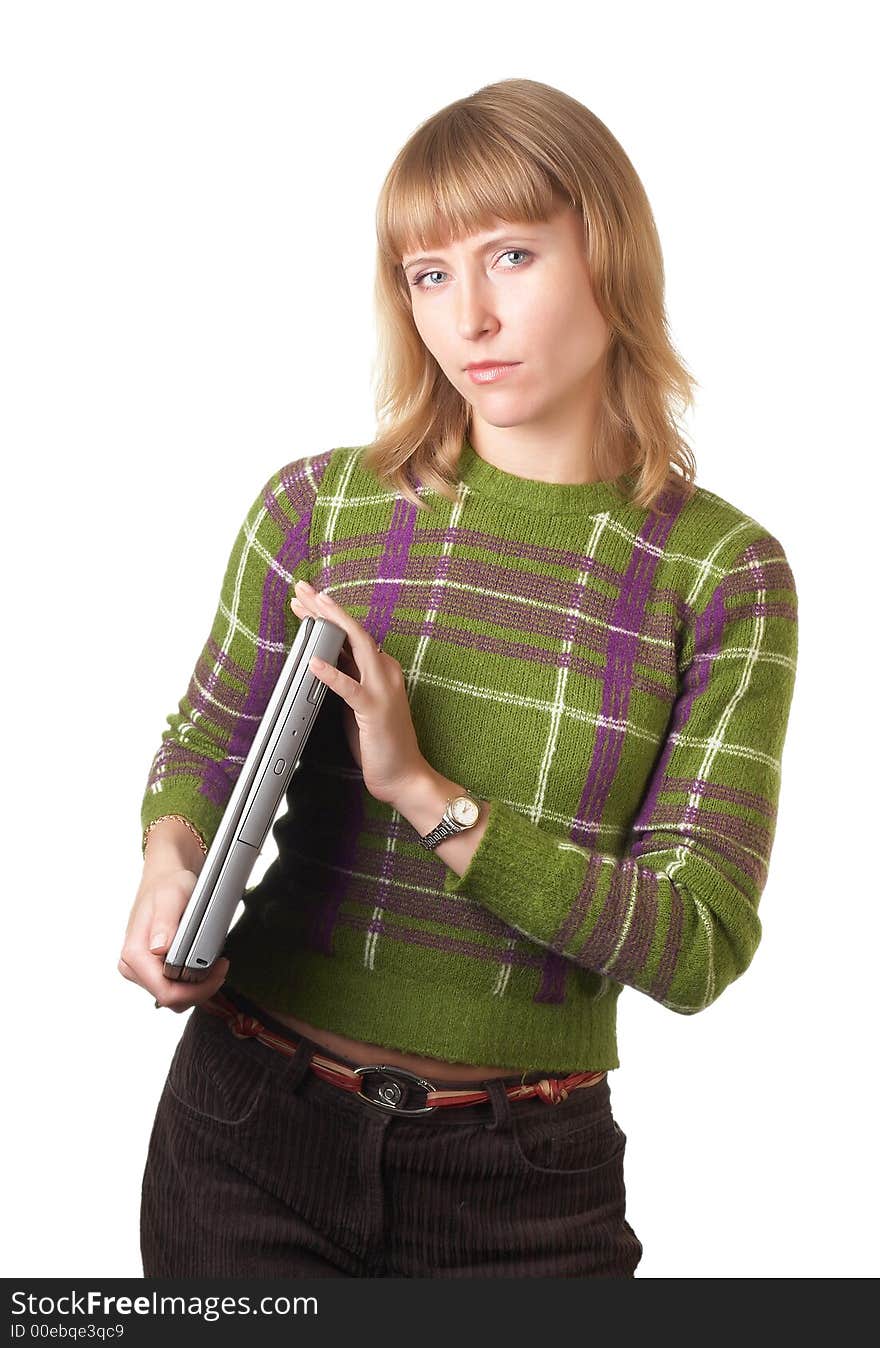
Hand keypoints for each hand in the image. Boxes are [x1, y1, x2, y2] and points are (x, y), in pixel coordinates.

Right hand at [118, 870, 229, 1010]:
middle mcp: (133, 966)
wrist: (165, 879)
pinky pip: (173, 987)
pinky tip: (204, 964)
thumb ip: (165, 922)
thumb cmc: (167, 885)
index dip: (196, 990)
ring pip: (172, 997)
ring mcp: (141, 969)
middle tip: (222, 967)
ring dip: (198, 988)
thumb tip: (158, 948)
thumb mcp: (171, 897)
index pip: (165, 993)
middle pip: (170, 999)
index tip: (218, 971)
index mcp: (134, 954)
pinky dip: (192, 982)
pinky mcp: (151, 969)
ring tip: (216, 965)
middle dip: (200, 990)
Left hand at [291, 579, 427, 805]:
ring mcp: (383, 690)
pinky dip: (330, 673)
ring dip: (330, 625)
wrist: (405, 776)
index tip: (307, 602)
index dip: (329, 615)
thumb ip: (348, 679)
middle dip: (326, 608)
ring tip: (310, 609)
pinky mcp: (375, 711)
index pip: (352, 634)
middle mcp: (386, 673)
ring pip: (356, 646)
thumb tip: (323, 659)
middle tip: (302, 589)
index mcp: (382, 670)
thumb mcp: (359, 703)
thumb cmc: (381, 743)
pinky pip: (349, 688)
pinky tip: (313, 662)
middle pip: (353, 630)